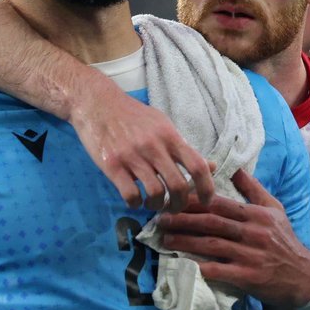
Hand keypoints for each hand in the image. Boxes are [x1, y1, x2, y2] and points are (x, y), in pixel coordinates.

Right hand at [68, 70, 213, 210]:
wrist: (97, 103)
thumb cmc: (133, 116)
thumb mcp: (163, 125)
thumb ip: (184, 148)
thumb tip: (212, 166)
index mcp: (170, 136)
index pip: (198, 165)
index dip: (207, 187)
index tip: (206, 200)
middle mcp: (154, 146)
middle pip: (179, 185)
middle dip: (180, 204)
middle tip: (175, 207)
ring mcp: (132, 156)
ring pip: (156, 194)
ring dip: (158, 206)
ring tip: (154, 204)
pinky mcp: (112, 165)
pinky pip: (130, 195)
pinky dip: (136, 204)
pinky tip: (135, 199)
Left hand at [159, 169, 309, 306]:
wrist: (303, 276)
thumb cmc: (285, 240)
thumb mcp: (275, 209)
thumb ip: (253, 189)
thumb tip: (236, 168)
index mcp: (257, 214)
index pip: (221, 204)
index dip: (196, 201)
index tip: (175, 199)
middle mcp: (253, 233)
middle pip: (212, 223)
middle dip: (184, 220)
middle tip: (161, 220)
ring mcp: (250, 256)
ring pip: (212, 245)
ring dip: (186, 243)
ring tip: (165, 241)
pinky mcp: (248, 277)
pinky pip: (220, 271)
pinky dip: (201, 267)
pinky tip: (184, 265)